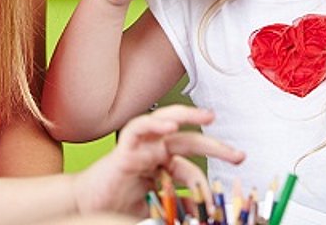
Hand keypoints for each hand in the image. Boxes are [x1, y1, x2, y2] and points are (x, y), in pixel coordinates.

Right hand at [72, 105, 245, 214]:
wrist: (87, 208)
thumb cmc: (117, 204)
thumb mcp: (158, 205)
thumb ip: (178, 203)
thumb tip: (204, 209)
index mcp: (162, 165)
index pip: (192, 166)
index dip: (207, 183)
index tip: (219, 201)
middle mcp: (153, 152)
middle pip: (189, 140)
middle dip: (215, 145)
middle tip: (238, 155)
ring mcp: (139, 148)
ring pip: (165, 121)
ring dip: (187, 116)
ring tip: (208, 117)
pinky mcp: (123, 149)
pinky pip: (138, 130)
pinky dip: (154, 124)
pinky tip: (170, 126)